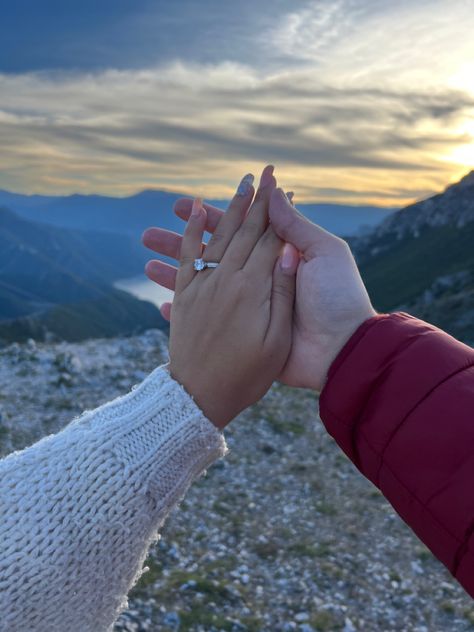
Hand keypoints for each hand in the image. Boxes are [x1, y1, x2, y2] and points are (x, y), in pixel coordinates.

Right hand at [143, 172, 374, 391]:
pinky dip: (185, 313)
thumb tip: (275, 195)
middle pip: (212, 255)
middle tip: (149, 232)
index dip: (211, 218)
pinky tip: (161, 303)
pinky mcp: (243, 332)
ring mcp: (247, 307)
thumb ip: (296, 227)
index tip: (185, 202)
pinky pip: (207, 320)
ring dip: (173, 274)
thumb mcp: (324, 253)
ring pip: (203, 285)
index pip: (238, 230)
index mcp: (277, 257)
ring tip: (145, 262)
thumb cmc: (337, 297)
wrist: (340, 348)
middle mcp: (257, 278)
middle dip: (180, 243)